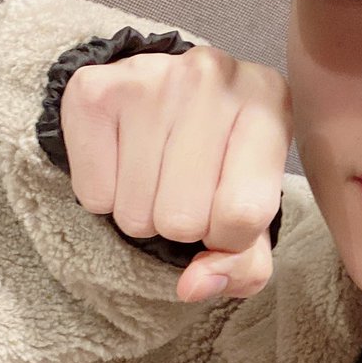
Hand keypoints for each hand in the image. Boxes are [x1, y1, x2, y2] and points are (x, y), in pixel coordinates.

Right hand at [60, 46, 291, 301]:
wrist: (160, 89)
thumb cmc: (218, 157)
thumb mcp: (252, 205)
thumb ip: (244, 262)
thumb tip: (194, 286)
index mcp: (269, 100)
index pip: (243, 214)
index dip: (227, 239)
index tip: (222, 218)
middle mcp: (212, 76)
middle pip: (182, 219)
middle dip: (180, 225)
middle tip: (182, 189)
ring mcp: (151, 77)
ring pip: (133, 213)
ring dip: (140, 213)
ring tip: (153, 174)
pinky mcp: (92, 87)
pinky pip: (92, 196)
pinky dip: (104, 196)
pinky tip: (122, 162)